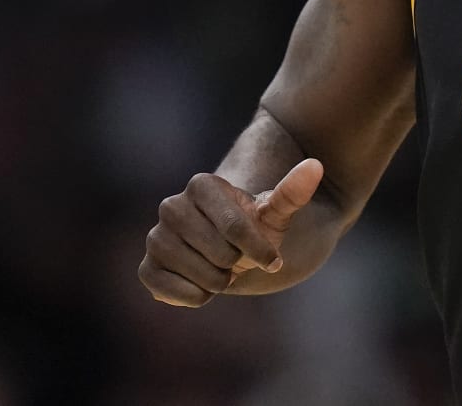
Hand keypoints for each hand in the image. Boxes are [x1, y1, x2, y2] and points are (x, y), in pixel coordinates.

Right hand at [138, 158, 323, 306]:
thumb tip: (315, 166)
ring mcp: (155, 237)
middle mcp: (171, 206)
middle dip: (239, 264)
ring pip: (201, 275)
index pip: (236, 228)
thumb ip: (293, 192)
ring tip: (219, 267)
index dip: (260, 250)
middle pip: (221, 254)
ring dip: (220, 281)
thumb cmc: (254, 229)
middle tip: (236, 257)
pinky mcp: (146, 268)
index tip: (274, 260)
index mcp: (202, 185)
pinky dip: (194, 296)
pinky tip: (200, 282)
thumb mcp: (276, 213)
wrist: (229, 252)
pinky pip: (171, 291)